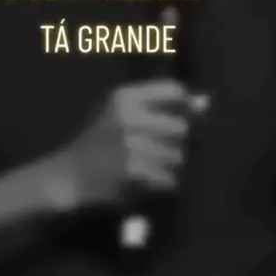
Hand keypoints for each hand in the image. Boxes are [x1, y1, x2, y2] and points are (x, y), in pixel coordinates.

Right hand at [49, 79, 208, 210]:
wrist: (69, 176)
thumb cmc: (100, 143)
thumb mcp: (124, 115)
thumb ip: (164, 106)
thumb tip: (206, 102)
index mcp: (125, 96)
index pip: (174, 91)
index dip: (185, 107)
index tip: (181, 121)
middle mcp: (128, 115)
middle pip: (181, 127)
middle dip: (177, 144)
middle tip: (160, 153)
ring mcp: (130, 144)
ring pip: (178, 156)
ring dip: (170, 167)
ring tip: (150, 169)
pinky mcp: (133, 171)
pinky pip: (169, 178)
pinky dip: (163, 184)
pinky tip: (146, 183)